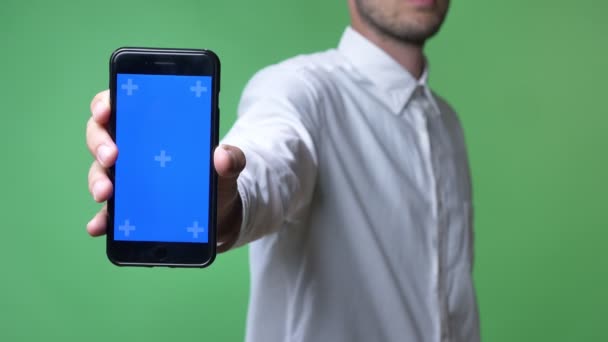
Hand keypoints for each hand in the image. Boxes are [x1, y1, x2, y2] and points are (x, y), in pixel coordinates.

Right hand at [85, 90, 245, 251]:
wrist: (221, 216)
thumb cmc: (217, 179)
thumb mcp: (229, 167)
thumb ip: (232, 159)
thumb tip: (221, 156)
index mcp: (153, 128)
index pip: (121, 104)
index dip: (106, 103)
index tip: (106, 110)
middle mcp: (132, 149)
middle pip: (101, 136)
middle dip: (100, 143)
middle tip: (112, 156)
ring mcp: (126, 179)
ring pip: (99, 172)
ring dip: (98, 181)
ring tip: (106, 193)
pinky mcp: (126, 209)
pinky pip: (107, 212)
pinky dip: (101, 219)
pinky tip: (100, 226)